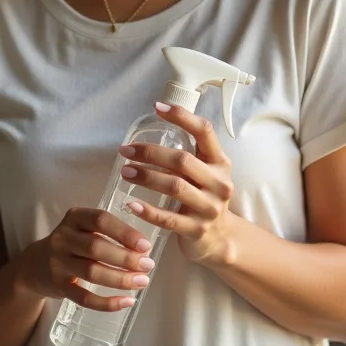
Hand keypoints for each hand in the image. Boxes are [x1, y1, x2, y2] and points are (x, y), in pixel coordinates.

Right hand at [17, 207, 155, 310]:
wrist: (34, 265)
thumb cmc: (70, 243)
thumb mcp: (82, 227)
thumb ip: (106, 231)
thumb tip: (142, 248)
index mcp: (74, 217)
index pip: (101, 220)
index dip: (125, 232)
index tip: (145, 245)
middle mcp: (63, 237)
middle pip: (97, 247)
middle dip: (126, 258)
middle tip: (148, 265)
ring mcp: (58, 262)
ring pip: (92, 272)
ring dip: (121, 279)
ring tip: (142, 281)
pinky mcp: (58, 286)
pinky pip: (84, 298)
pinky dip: (106, 302)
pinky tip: (126, 301)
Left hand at [118, 102, 235, 265]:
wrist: (221, 238)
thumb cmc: (204, 196)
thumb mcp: (206, 172)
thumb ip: (189, 153)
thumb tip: (154, 124)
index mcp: (220, 162)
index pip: (204, 131)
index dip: (182, 116)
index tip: (157, 107)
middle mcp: (219, 183)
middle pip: (183, 160)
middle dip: (151, 153)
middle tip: (126, 150)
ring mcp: (210, 208)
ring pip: (175, 186)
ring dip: (146, 177)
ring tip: (125, 171)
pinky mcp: (197, 230)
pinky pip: (168, 219)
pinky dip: (148, 211)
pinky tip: (131, 204)